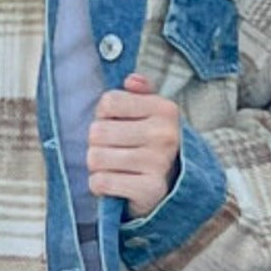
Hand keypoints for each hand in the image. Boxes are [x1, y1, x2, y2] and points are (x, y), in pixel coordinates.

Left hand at [87, 73, 180, 219]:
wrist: (174, 187)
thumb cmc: (152, 144)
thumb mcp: (151, 113)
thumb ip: (140, 92)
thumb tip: (131, 80)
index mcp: (164, 109)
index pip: (108, 102)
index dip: (104, 115)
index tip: (116, 125)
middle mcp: (164, 134)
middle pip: (97, 131)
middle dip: (97, 143)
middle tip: (113, 150)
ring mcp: (158, 163)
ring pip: (96, 158)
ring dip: (98, 166)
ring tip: (114, 167)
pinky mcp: (149, 190)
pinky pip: (101, 182)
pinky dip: (99, 185)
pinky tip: (114, 183)